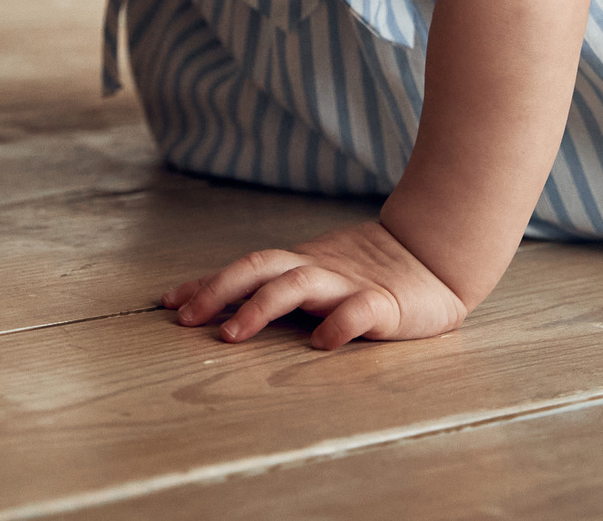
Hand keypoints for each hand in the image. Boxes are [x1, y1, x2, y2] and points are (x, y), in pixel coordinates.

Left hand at [160, 220, 470, 349]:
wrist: (435, 258)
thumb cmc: (367, 274)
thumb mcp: (314, 278)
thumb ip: (271, 289)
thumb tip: (207, 304)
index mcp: (299, 265)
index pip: (244, 268)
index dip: (206, 284)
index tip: (167, 303)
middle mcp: (317, 270)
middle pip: (260, 267)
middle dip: (219, 290)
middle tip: (186, 319)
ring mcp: (348, 284)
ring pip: (298, 284)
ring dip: (261, 306)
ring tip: (233, 334)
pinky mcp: (383, 304)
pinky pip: (358, 312)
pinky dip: (338, 324)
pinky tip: (321, 344)